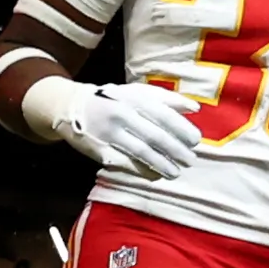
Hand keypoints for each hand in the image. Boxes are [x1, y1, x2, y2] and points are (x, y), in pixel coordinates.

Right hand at [45, 75, 206, 182]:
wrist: (73, 106)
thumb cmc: (115, 99)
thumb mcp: (138, 92)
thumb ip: (168, 99)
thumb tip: (196, 109)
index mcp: (134, 98)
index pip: (163, 115)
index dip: (181, 129)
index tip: (196, 141)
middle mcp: (122, 115)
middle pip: (154, 136)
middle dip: (175, 150)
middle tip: (190, 160)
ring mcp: (110, 134)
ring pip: (141, 152)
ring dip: (162, 164)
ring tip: (176, 172)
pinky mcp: (100, 150)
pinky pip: (126, 164)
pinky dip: (143, 171)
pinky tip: (156, 175)